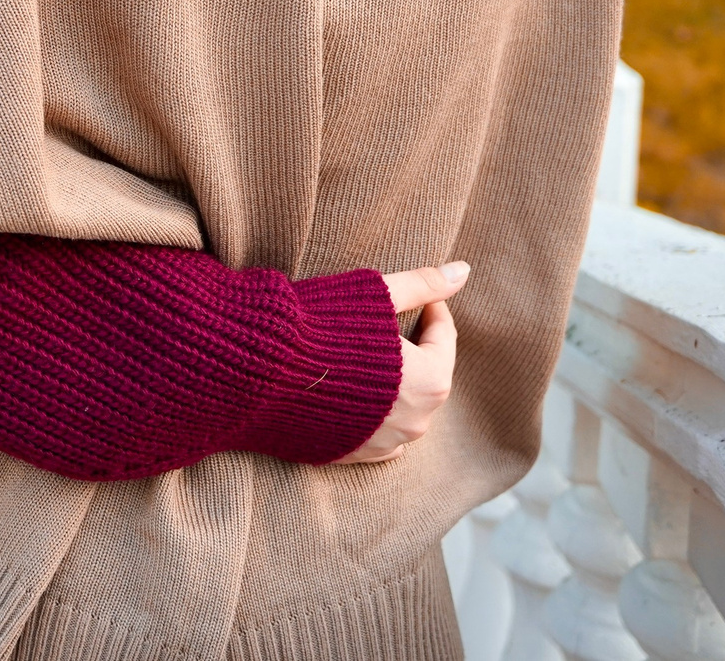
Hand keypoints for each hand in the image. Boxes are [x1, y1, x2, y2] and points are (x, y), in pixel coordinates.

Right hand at [338, 261, 468, 463]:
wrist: (260, 370)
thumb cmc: (320, 327)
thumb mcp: (377, 295)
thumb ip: (423, 285)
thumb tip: (463, 270)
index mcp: (429, 382)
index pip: (443, 337)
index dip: (430, 309)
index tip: (417, 296)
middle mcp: (414, 421)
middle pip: (427, 375)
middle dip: (414, 348)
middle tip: (390, 322)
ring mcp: (383, 443)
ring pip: (403, 407)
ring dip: (394, 382)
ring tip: (368, 354)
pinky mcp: (351, 454)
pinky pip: (377, 433)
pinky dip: (372, 413)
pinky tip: (351, 391)